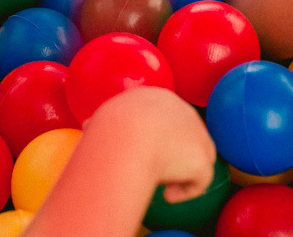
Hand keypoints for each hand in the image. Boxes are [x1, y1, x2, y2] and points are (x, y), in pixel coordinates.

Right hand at [93, 86, 215, 203]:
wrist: (127, 134)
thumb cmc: (108, 128)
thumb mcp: (97, 121)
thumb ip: (98, 123)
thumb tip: (88, 126)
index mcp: (157, 98)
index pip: (160, 119)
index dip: (149, 138)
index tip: (137, 154)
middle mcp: (183, 110)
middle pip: (180, 137)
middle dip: (167, 156)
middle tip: (150, 172)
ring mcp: (197, 132)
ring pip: (192, 159)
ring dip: (176, 174)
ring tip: (158, 185)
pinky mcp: (204, 156)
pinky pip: (198, 180)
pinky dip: (183, 191)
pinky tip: (167, 195)